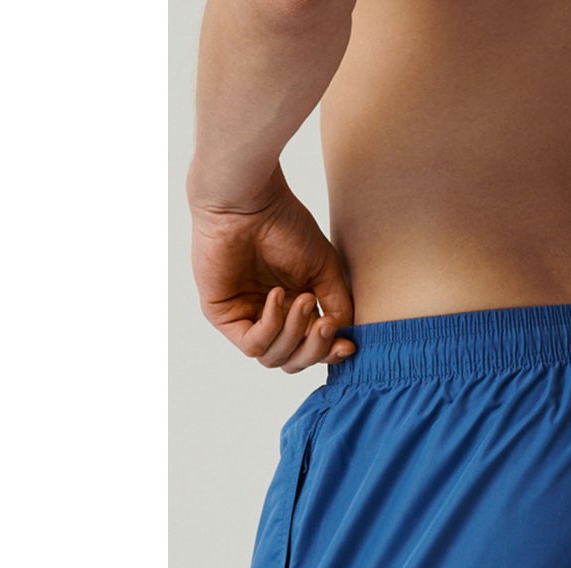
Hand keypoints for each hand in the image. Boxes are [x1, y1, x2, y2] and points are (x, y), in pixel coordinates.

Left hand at [187, 164, 355, 371]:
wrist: (250, 202)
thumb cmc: (285, 226)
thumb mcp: (324, 271)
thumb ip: (337, 306)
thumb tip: (345, 339)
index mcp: (292, 310)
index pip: (310, 349)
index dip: (330, 353)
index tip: (348, 345)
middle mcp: (268, 317)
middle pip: (293, 361)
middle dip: (315, 348)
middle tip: (325, 323)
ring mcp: (244, 317)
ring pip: (274, 358)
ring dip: (295, 333)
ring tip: (301, 298)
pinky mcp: (223, 315)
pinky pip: (252, 344)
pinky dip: (272, 325)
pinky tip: (276, 295)